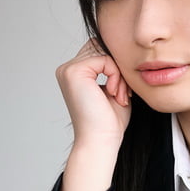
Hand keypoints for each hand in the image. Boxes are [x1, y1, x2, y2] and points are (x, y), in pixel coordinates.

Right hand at [56, 40, 131, 190]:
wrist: (101, 142)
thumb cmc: (109, 123)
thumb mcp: (114, 90)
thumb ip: (114, 70)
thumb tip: (120, 50)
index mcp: (74, 74)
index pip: (98, 52)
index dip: (115, 68)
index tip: (122, 93)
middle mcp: (66, 70)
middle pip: (100, 48)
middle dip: (117, 69)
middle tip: (122, 94)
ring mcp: (68, 70)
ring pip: (103, 53)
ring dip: (118, 74)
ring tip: (119, 96)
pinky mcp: (74, 72)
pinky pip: (104, 59)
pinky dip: (115, 76)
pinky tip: (114, 94)